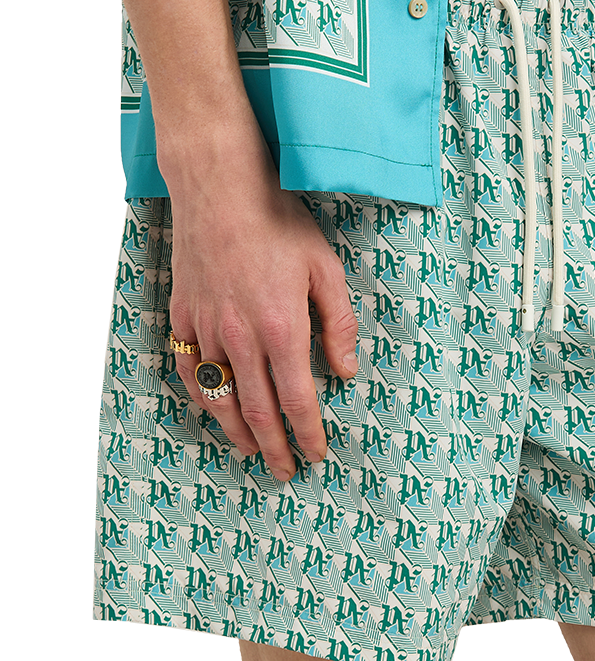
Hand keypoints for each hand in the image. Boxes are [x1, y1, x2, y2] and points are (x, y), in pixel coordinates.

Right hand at [164, 126, 358, 480]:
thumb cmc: (280, 224)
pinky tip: (214, 408)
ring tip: (252, 452)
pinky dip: (201, 397)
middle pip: (257, 412)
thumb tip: (346, 370)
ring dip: (237, 432)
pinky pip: (187, 370)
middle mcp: (241, 338)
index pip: (298, 401)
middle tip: (285, 472)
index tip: (317, 454)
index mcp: (282, 330)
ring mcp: (207, 329)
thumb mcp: (327, 269)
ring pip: (220, 398)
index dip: (308, 433)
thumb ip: (339, 324)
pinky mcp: (183, 316)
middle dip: (275, 448)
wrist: (223, 189)